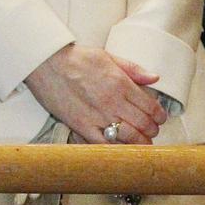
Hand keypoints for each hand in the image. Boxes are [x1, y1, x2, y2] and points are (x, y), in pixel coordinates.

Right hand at [24, 44, 167, 144]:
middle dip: (152, 130)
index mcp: (120, 83)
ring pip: (129, 138)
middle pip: (144, 124)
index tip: (158, 118)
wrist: (45, 62)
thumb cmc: (74, 58)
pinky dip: (116, 148)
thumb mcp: (106, 56)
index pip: (151, 107)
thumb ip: (132, 68)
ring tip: (140, 141)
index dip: (159, 116)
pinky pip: (105, 144)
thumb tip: (154, 78)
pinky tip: (120, 146)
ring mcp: (97, 116)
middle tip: (151, 130)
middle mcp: (112, 102)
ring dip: (140, 142)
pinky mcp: (82, 126)